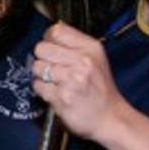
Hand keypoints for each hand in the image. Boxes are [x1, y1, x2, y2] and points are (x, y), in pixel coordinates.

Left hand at [32, 22, 125, 142]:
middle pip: (42, 48)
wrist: (110, 118)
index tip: (51, 48)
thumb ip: (75, 44)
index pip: (56, 31)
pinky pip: (38, 86)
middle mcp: (82, 61)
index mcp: (91, 48)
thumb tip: (50, 32)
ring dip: (42, 76)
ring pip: (37, 67)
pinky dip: (43, 91)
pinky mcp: (62, 97)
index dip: (48, 39)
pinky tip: (55, 94)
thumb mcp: (96, 58)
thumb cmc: (100, 89)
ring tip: (56, 83)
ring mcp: (72, 79)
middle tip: (53, 68)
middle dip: (43, 59)